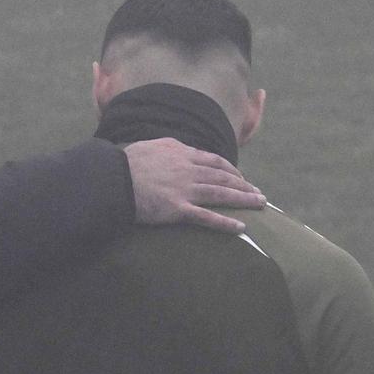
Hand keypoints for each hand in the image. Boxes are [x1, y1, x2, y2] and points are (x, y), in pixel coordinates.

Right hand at [123, 137, 264, 231]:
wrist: (113, 179)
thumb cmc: (127, 163)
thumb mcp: (151, 146)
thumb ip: (169, 148)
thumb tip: (179, 149)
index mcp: (182, 153)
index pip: (214, 161)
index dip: (231, 170)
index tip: (241, 177)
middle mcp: (188, 169)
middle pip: (223, 177)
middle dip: (244, 185)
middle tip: (259, 193)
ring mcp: (184, 189)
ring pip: (221, 194)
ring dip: (243, 199)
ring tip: (260, 204)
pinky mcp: (178, 209)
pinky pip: (206, 217)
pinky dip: (225, 223)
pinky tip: (241, 227)